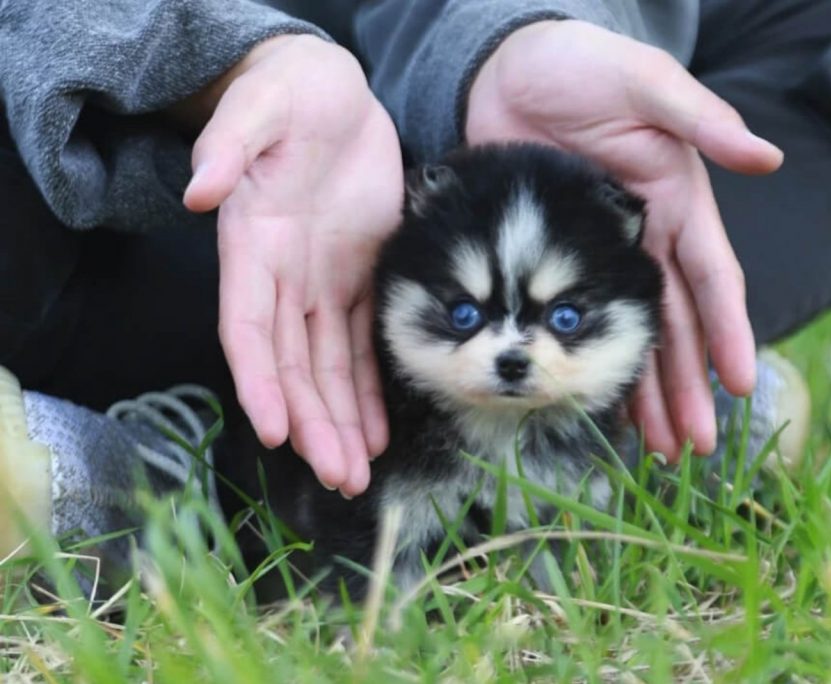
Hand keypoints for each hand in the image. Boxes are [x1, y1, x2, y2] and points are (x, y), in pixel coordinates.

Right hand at [181, 35, 403, 495]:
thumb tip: (200, 191)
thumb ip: (229, 144)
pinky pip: (363, 344)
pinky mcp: (359, 279)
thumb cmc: (289, 92)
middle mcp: (283, 278)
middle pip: (292, 365)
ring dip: (341, 421)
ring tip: (358, 473)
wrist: (330, 91)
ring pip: (328, 367)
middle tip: (338, 477)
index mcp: (253, 246)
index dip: (260, 381)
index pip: (248, 328)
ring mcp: (320, 283)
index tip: (275, 432)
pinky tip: (379, 431)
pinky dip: (371, 389)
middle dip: (313, 423)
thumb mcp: (259, 105)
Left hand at [466, 21, 782, 459]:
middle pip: (675, 326)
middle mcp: (647, 240)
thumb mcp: (644, 83)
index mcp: (677, 204)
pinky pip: (577, 323)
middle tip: (693, 446)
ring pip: (631, 337)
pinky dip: (590, 364)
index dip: (727, 332)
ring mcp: (603, 257)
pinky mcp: (557, 263)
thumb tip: (768, 157)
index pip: (710, 280)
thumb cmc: (582, 66)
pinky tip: (597, 406)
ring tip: (656, 448)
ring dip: (646, 393)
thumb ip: (700, 119)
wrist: (505, 68)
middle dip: (687, 387)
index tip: (740, 385)